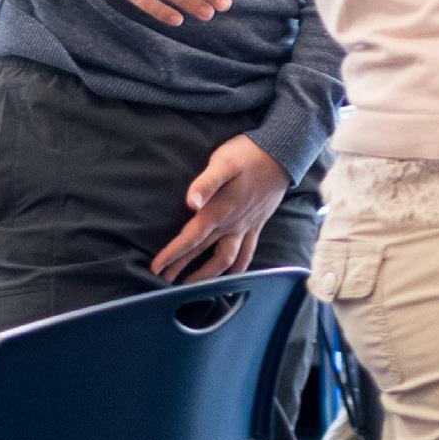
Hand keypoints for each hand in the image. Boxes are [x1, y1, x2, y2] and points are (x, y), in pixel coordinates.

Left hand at [153, 132, 289, 282]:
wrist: (283, 155)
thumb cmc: (249, 155)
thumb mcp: (224, 163)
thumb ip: (206, 183)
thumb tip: (190, 203)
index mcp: (219, 210)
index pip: (191, 238)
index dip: (172, 254)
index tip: (156, 268)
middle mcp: (232, 224)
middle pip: (203, 252)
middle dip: (182, 267)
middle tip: (164, 281)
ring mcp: (246, 227)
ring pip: (226, 260)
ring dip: (208, 275)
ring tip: (193, 284)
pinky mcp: (256, 225)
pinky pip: (248, 253)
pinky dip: (239, 268)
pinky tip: (233, 276)